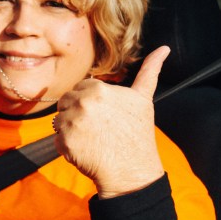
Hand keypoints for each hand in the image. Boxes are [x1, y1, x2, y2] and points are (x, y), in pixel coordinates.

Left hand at [53, 46, 168, 197]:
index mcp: (98, 89)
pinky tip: (84, 150)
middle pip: (66, 101)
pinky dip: (66, 146)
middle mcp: (83, 103)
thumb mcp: (143, 99)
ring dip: (70, 129)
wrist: (131, 171)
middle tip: (96, 129)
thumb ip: (149, 71)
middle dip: (77, 113)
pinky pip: (56, 139)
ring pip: (59, 120)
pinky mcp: (64, 142)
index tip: (101, 116)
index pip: (80, 88)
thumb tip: (164, 48)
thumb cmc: (138, 135)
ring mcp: (72, 123)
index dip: (89, 102)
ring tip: (91, 139)